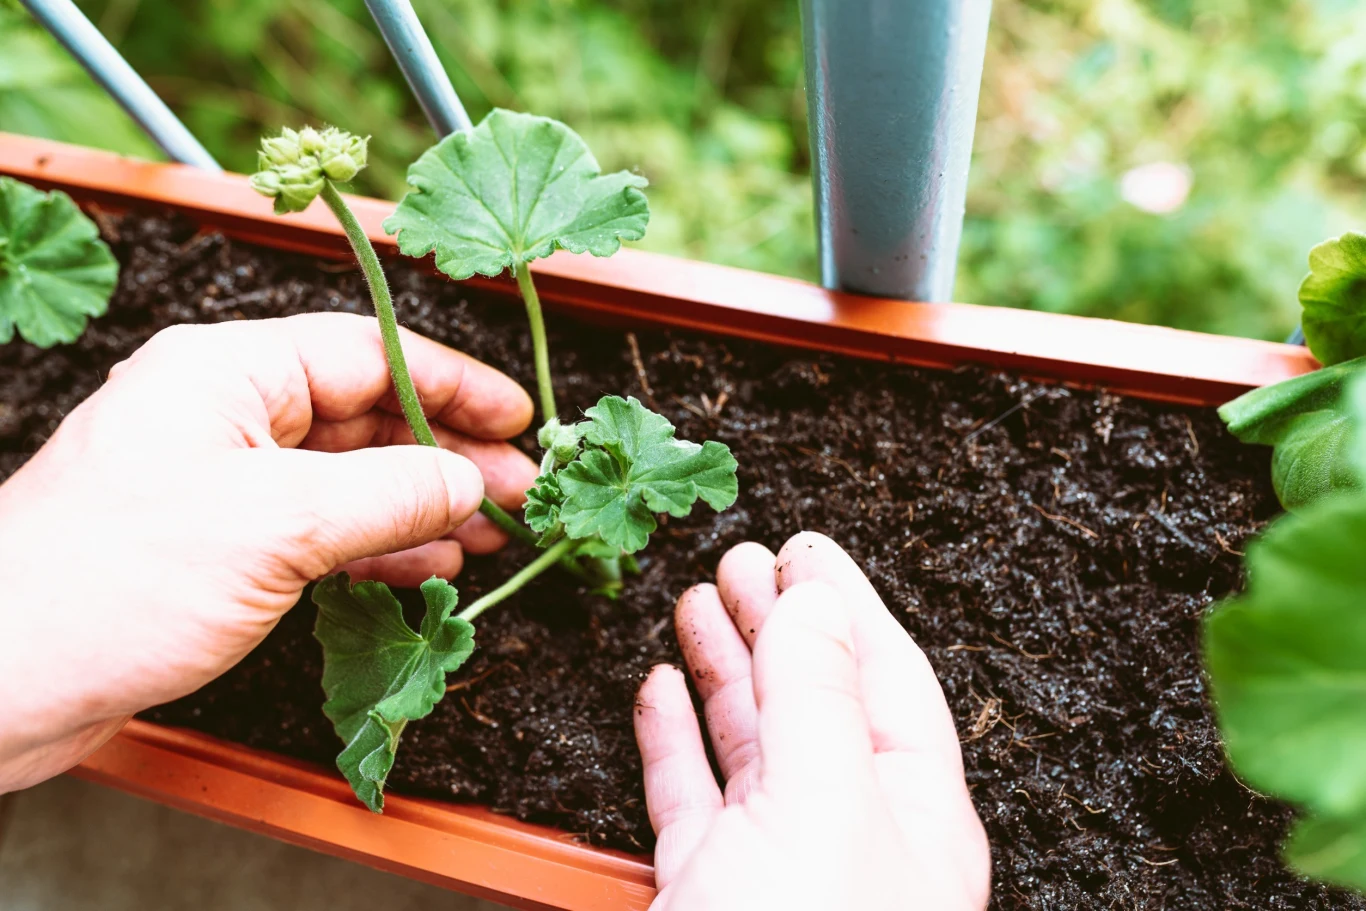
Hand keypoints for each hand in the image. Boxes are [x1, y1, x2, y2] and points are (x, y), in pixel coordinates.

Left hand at [0, 313, 536, 791]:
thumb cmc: (113, 584)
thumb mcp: (276, 524)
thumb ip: (389, 493)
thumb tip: (469, 479)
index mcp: (226, 371)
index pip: (365, 352)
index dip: (452, 382)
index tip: (518, 416)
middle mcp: (224, 413)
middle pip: (363, 413)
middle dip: (446, 452)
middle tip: (519, 488)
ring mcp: (219, 480)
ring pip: (346, 476)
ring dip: (420, 503)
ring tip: (487, 532)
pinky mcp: (214, 543)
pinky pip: (318, 528)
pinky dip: (375, 545)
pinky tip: (425, 566)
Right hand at [634, 532, 990, 909]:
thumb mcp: (826, 814)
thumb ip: (820, 703)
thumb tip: (816, 606)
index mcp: (913, 817)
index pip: (888, 678)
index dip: (846, 604)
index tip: (804, 549)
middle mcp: (849, 835)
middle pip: (814, 698)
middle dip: (776, 620)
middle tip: (739, 560)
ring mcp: (775, 862)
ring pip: (749, 738)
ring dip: (722, 664)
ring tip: (696, 603)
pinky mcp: (707, 889)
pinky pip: (691, 794)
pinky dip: (674, 736)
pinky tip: (662, 690)